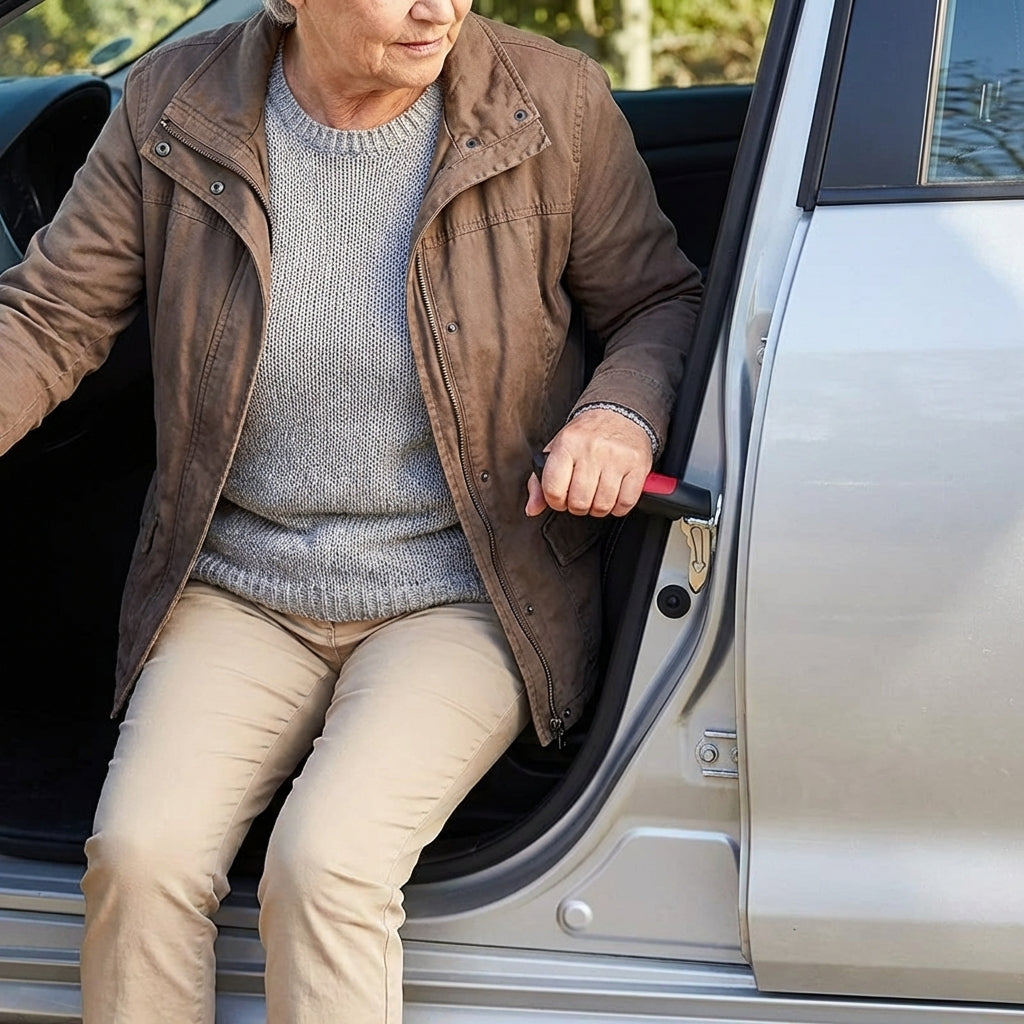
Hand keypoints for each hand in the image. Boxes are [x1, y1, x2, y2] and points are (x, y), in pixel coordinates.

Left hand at [525, 407, 653, 517]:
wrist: (618, 414)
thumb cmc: (585, 436)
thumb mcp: (557, 450)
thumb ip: (540, 482)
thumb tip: (532, 508)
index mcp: (567, 444)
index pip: (553, 490)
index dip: (556, 502)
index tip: (561, 498)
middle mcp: (592, 449)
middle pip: (579, 501)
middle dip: (578, 507)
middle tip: (580, 497)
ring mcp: (616, 457)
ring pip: (603, 505)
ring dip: (598, 509)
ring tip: (597, 496)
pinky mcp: (637, 465)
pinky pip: (626, 502)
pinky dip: (619, 507)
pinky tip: (614, 497)